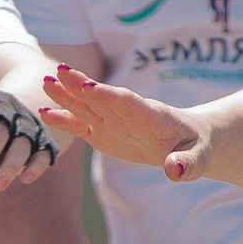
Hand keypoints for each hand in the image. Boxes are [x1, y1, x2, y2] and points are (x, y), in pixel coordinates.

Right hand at [42, 66, 209, 180]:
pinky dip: (63, 119)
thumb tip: (175, 171)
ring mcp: (112, 122)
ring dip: (66, 95)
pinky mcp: (103, 132)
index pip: (127, 103)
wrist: (187, 139)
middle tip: (59, 72)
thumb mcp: (198, 157)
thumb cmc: (195, 147)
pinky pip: (81, 125)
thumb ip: (187, 163)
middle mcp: (127, 114)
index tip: (89, 87)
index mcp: (150, 115)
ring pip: (86, 107)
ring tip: (45, 81)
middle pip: (101, 98)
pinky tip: (43, 112)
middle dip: (80, 86)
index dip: (108, 95)